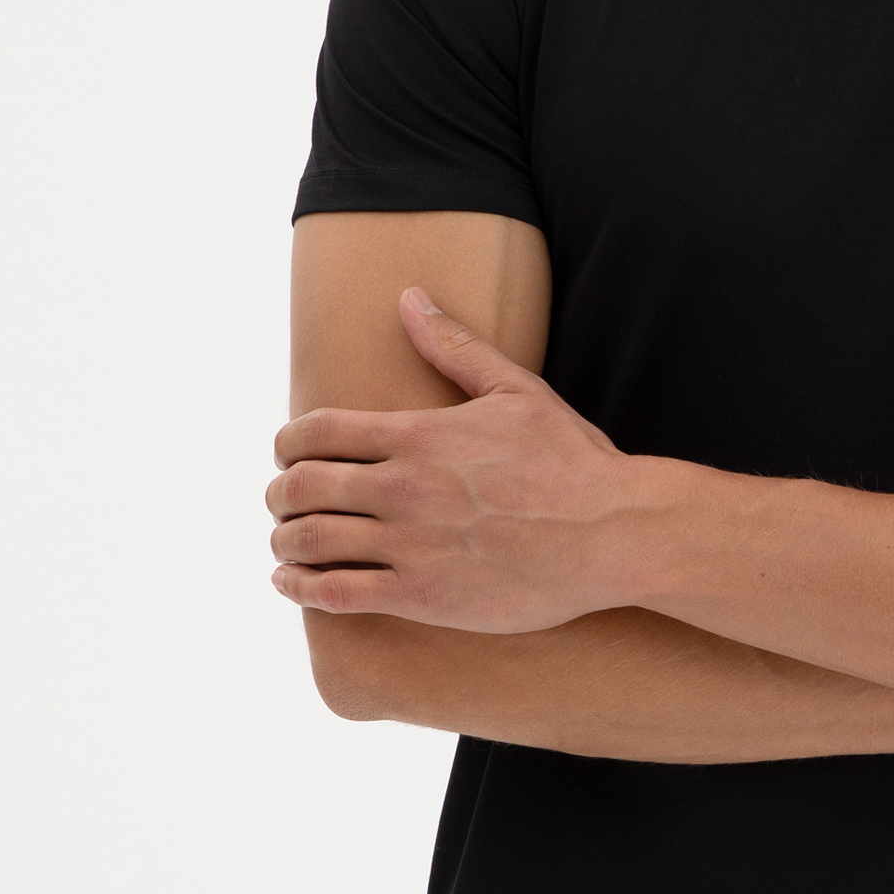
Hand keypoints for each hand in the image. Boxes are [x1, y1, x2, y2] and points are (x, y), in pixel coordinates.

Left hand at [269, 291, 648, 630]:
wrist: (614, 534)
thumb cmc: (572, 462)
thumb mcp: (516, 390)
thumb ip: (454, 345)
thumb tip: (409, 296)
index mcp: (417, 435)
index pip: (315, 432)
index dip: (288, 443)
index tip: (289, 455)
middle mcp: (403, 488)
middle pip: (300, 487)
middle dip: (279, 493)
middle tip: (282, 501)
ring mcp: (410, 545)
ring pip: (309, 541)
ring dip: (284, 540)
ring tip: (285, 544)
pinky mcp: (423, 597)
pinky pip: (336, 595)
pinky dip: (300, 588)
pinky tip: (294, 584)